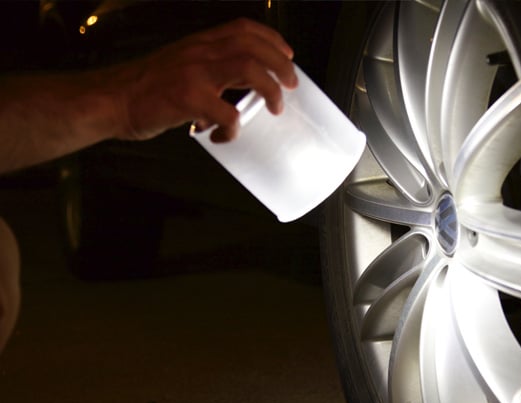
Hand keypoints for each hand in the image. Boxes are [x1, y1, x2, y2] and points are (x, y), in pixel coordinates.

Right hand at [114, 18, 297, 142]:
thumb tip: (234, 87)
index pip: (243, 29)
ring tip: (275, 107)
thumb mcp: (177, 64)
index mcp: (198, 43)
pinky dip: (234, 128)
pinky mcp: (188, 99)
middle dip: (282, 65)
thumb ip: (205, 68)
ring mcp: (194, 74)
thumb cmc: (142, 87)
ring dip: (270, 90)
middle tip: (291, 85)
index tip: (287, 55)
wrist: (109, 99)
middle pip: (254, 47)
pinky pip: (227, 114)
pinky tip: (225, 136)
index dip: (272, 40)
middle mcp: (199, 53)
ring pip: (249, 69)